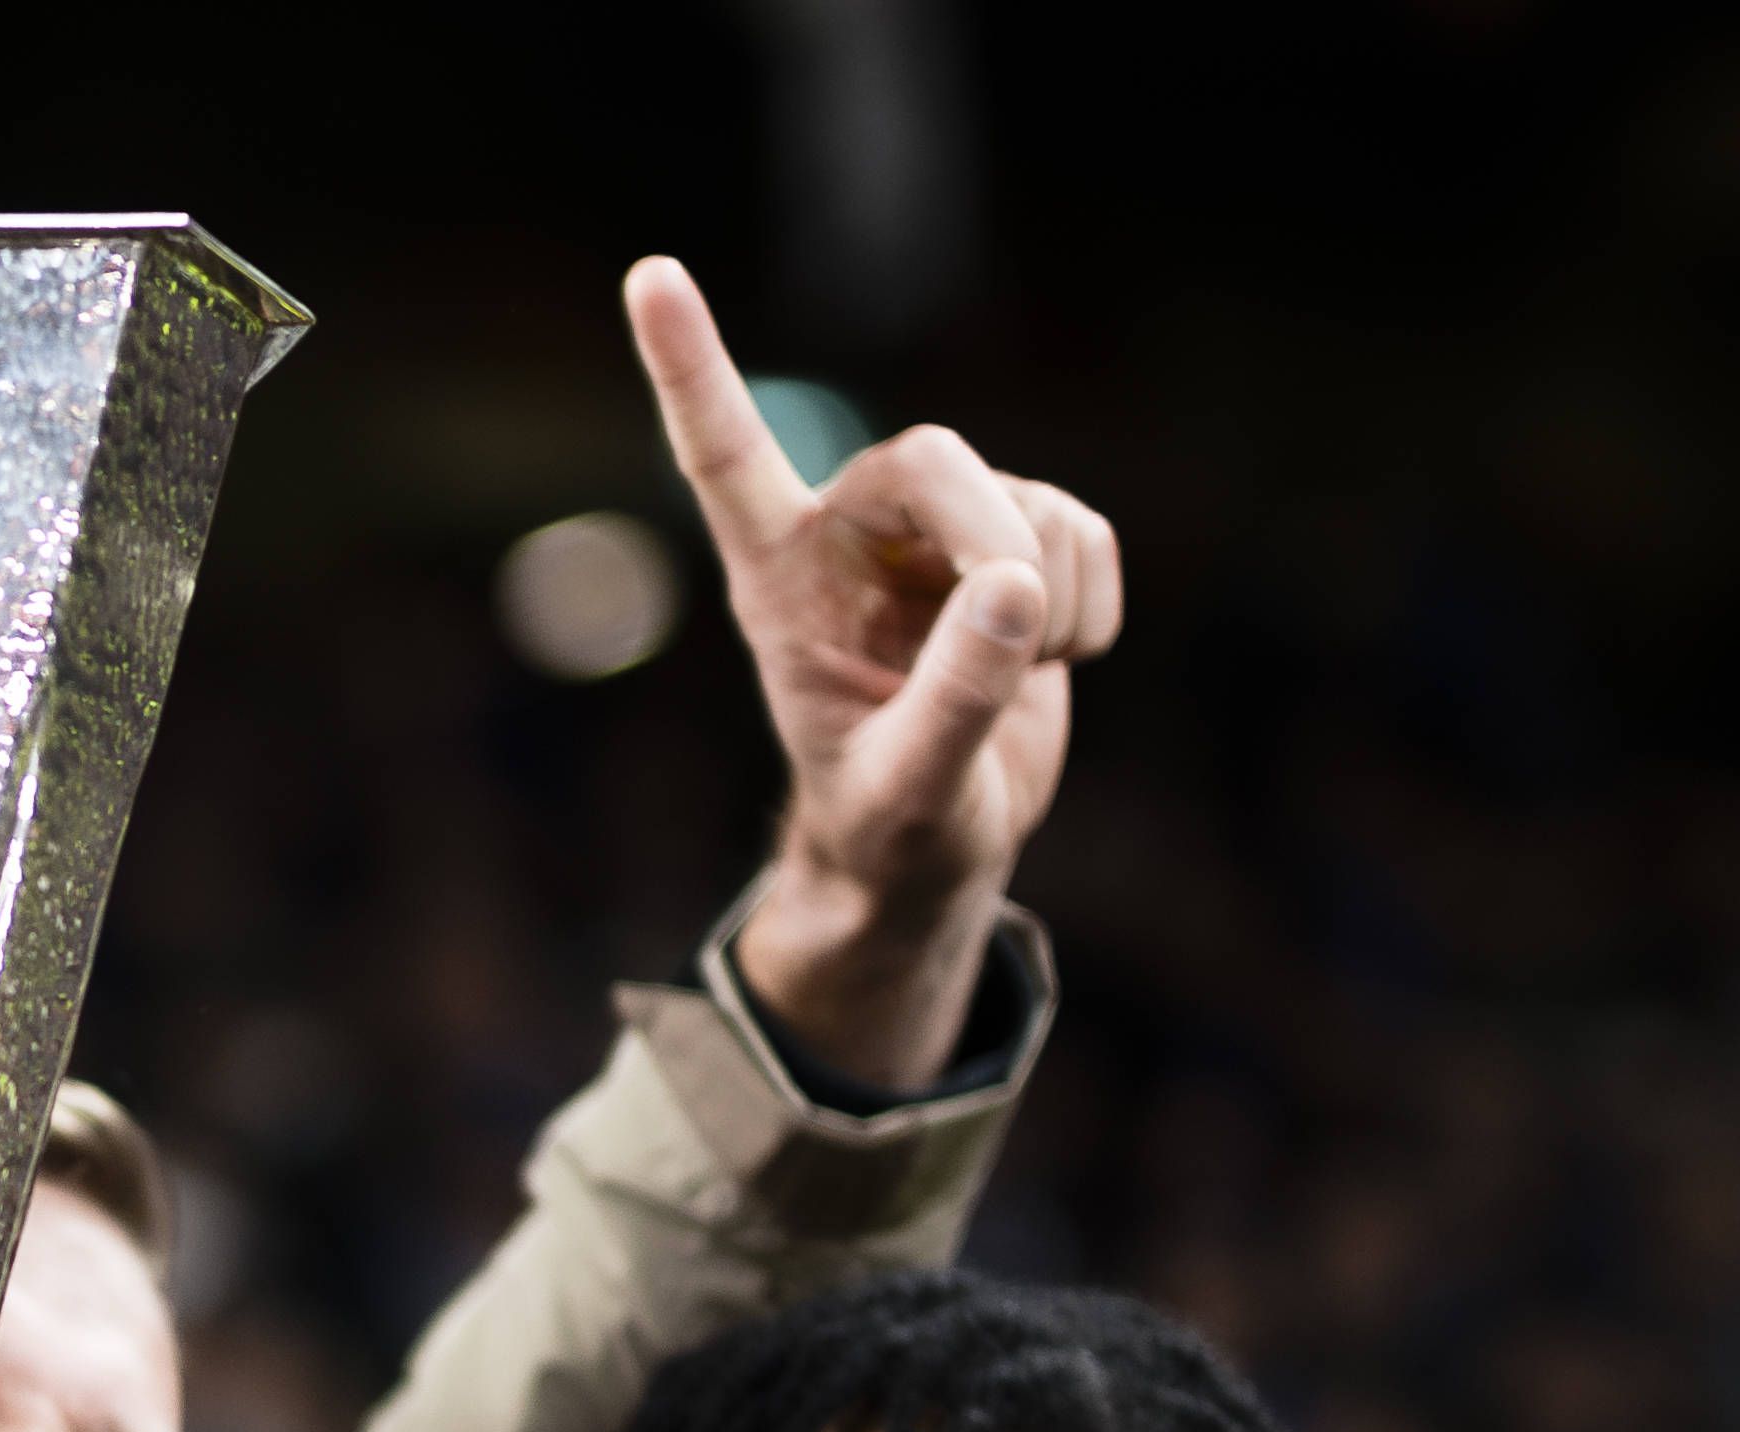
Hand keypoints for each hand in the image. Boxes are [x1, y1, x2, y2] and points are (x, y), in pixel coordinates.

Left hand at [630, 252, 1121, 1092]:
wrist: (942, 847)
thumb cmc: (890, 826)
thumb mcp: (911, 791)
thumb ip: (954, 702)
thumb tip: (1011, 586)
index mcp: (776, 578)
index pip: (725, 455)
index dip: (691, 366)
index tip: (650, 276)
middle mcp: (852, 533)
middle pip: (937, 460)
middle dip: (995, 536)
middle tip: (1019, 630)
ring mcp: (940, 533)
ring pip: (1029, 503)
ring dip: (1048, 602)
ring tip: (1007, 685)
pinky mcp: (1021, 540)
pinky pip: (1087, 532)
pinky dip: (1090, 606)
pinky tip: (1046, 661)